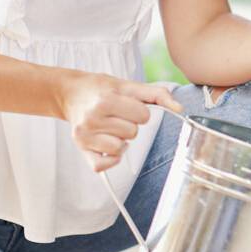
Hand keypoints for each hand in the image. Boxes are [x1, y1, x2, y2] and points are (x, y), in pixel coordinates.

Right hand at [60, 72, 182, 172]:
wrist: (71, 92)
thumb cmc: (103, 89)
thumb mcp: (128, 85)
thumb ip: (157, 94)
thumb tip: (180, 109)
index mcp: (106, 100)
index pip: (143, 116)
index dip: (140, 111)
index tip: (128, 106)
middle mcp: (93, 118)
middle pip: (132, 133)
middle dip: (129, 125)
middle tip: (117, 116)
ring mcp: (84, 136)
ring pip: (119, 149)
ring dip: (120, 140)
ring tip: (110, 128)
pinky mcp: (81, 149)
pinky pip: (101, 166)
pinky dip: (109, 159)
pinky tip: (106, 145)